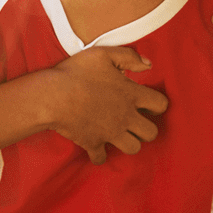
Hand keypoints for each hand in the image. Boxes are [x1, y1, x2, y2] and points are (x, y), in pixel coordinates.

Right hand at [48, 47, 169, 162]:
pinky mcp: (93, 143)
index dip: (158, 104)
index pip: (161, 105)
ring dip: (129, 143)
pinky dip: (100, 155)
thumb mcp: (104, 54)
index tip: (148, 103)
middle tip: (136, 122)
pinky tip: (97, 146)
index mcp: (131, 95)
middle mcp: (125, 117)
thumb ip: (129, 57)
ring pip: (133, 149)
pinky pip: (102, 158)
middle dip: (146, 128)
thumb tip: (148, 64)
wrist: (52, 96)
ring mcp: (110, 133)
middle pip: (151, 133)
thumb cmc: (77, 72)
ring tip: (121, 134)